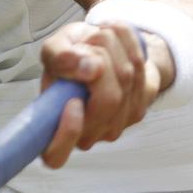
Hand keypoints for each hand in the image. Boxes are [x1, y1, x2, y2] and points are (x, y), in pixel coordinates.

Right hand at [38, 21, 162, 167]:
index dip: (66, 133)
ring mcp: (113, 127)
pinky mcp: (137, 112)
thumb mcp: (55, 48)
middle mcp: (84, 135)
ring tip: (100, 38)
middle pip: (107, 100)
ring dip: (115, 46)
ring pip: (125, 78)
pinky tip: (118, 43)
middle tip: (88, 44)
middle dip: (101, 57)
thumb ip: (60, 56)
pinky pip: (139, 71)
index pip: (55, 154)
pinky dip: (129, 45)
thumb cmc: (74, 56)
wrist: (104, 51)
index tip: (73, 102)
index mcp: (53, 126)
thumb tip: (85, 65)